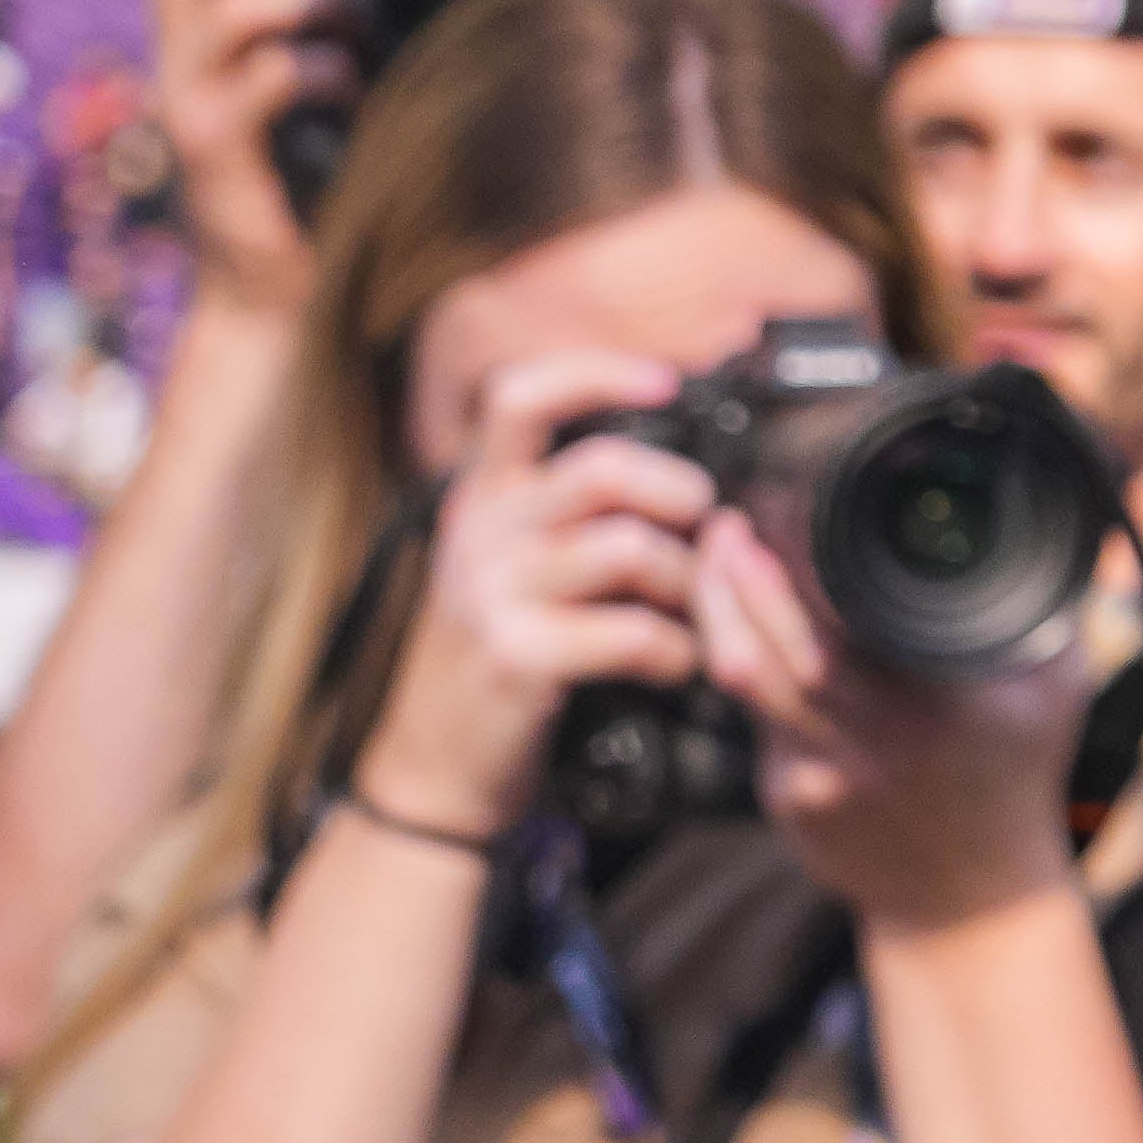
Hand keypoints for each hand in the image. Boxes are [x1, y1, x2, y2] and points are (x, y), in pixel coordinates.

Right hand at [145, 0, 346, 313]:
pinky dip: (320, 70)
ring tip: (350, 21)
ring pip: (227, 12)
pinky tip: (356, 94)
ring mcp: (191, 104)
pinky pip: (265, 79)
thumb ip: (351, 43)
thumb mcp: (331, 100)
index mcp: (205, 46)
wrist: (277, 297)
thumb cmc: (323, 187)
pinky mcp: (214, 149)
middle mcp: (183, 64)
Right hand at [357, 353, 718, 844]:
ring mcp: (492, 594)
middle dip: (682, 494)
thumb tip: (682, 472)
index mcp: (481, 496)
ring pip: (630, 549)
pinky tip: (675, 666)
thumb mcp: (513, 564)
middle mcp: (478, 532)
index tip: (666, 380)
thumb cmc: (502, 655)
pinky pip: (633, 633)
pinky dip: (678, 651)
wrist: (436, 767)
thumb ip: (569, 510)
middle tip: (707, 527)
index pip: (520, 399)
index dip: (595, 374)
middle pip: (605, 470)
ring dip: (688, 583)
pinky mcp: (516, 658)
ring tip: (693, 613)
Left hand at [705, 513, 1100, 935]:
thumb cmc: (1016, 776)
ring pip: (740, 679)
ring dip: (714, 612)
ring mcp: (824, 776)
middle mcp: (877, 740)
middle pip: (769, 646)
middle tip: (723, 522)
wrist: (973, 899)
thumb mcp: (1056, 686)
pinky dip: (737, 662)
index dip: (790, 562)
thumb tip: (1052, 518)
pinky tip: (737, 627)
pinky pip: (749, 717)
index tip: (778, 510)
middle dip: (732, 574)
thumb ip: (1049, 606)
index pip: (844, 620)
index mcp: (945, 703)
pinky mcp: (788, 799)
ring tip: (712, 561)